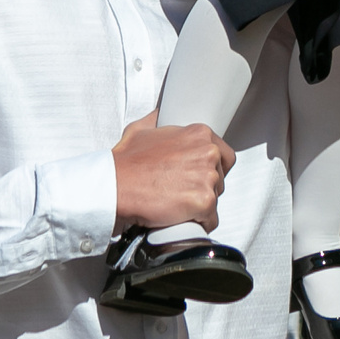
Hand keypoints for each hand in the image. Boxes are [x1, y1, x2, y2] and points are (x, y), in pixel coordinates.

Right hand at [111, 113, 235, 232]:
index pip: (224, 155)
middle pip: (220, 178)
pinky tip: (182, 219)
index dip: (213, 168)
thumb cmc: (126, 163)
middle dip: (203, 187)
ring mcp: (207, 178)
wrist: (115, 186)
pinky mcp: (204, 202)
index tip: (199, 175)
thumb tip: (160, 114)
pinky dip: (199, 223)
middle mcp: (208, 154)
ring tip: (176, 204)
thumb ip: (158, 120)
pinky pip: (211, 220)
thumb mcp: (141, 129)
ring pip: (215, 199)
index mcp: (199, 134)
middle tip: (181, 191)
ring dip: (199, 205)